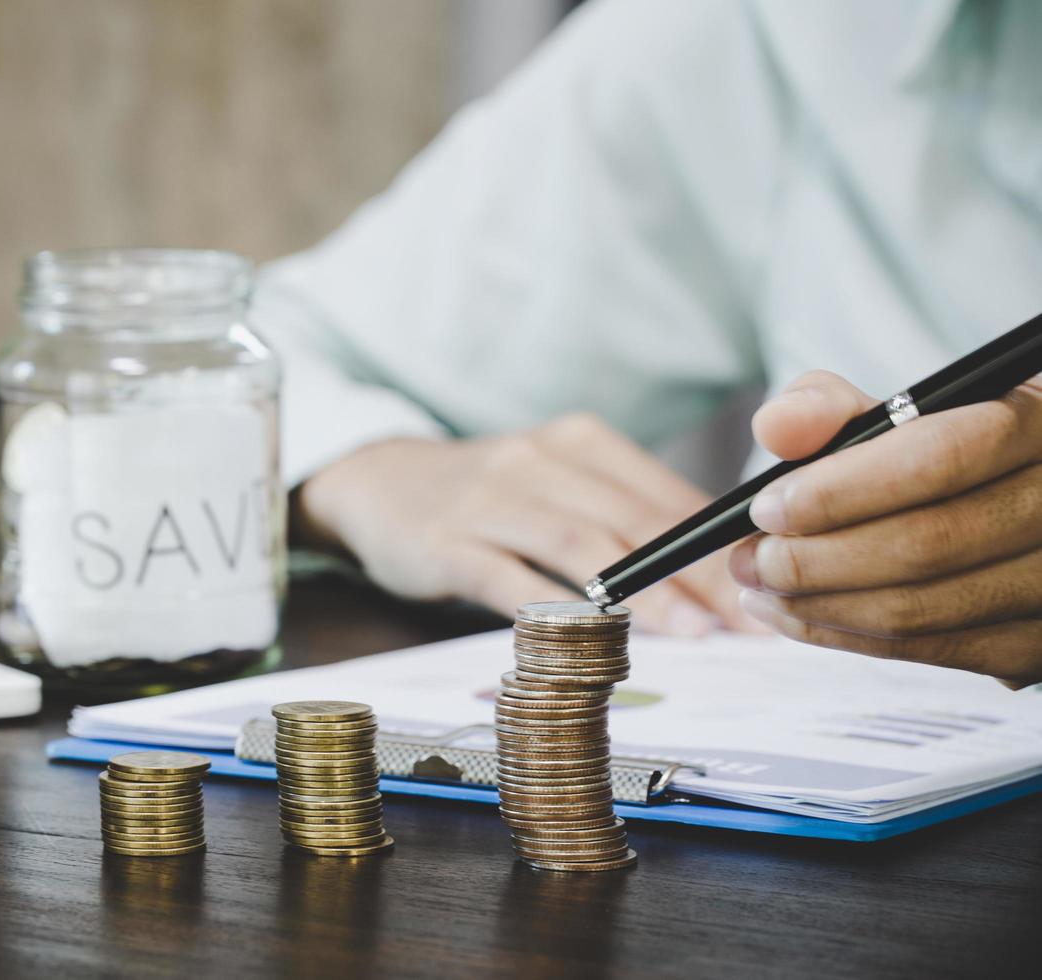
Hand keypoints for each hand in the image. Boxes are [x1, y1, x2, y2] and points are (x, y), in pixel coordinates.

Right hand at [295, 414, 750, 634]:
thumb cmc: (485, 492)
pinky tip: (590, 639)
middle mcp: (540, 462)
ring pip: (582, 548)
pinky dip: (555, 610)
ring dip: (644, 594)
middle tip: (749, 621)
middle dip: (699, 575)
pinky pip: (507, 578)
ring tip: (694, 633)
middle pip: (633, 522)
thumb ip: (621, 512)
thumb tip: (715, 568)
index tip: (769, 586)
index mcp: (579, 442)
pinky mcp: (448, 543)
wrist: (376, 480)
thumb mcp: (555, 480)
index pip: (663, 496)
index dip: (719, 545)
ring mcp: (491, 501)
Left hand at [730, 370, 1041, 686]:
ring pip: (924, 610)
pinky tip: (795, 615)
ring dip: (818, 606)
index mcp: (1039, 421)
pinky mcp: (1039, 645)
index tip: (764, 508)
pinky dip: (848, 637)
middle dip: (813, 558)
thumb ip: (830, 406)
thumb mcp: (900, 410)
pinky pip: (933, 651)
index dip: (840, 490)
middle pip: (926, 545)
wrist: (1018, 505)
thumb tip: (776, 425)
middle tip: (746, 559)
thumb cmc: (946, 450)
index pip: (936, 459)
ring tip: (757, 587)